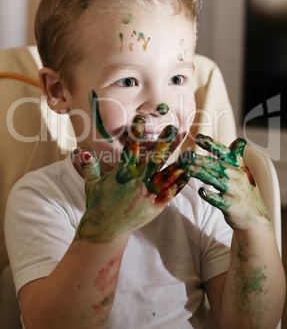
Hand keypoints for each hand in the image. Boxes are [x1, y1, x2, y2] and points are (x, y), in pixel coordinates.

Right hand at [74, 115, 191, 242]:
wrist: (105, 231)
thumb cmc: (98, 205)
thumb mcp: (92, 183)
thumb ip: (90, 165)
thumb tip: (79, 149)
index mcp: (123, 174)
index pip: (131, 148)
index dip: (136, 132)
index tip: (141, 118)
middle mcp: (138, 182)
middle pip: (153, 159)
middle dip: (163, 142)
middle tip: (172, 128)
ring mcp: (148, 194)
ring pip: (167, 175)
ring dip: (179, 163)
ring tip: (190, 152)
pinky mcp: (156, 206)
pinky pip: (171, 192)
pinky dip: (181, 182)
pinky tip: (189, 173)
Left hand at [188, 134, 270, 230]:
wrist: (256, 218)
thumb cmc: (245, 193)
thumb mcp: (244, 173)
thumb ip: (238, 157)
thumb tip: (240, 141)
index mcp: (239, 167)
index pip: (225, 152)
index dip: (212, 144)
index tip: (198, 137)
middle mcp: (238, 177)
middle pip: (218, 165)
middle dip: (202, 160)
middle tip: (187, 155)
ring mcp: (235, 192)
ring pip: (217, 180)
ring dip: (203, 174)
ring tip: (189, 169)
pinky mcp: (232, 206)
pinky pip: (220, 201)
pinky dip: (210, 196)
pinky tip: (201, 192)